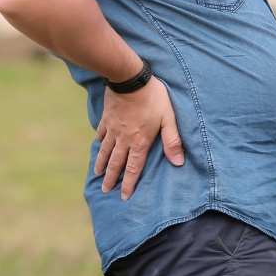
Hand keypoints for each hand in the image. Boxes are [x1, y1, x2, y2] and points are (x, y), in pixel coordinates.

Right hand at [93, 78, 183, 198]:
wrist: (129, 79)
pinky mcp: (107, 118)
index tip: (123, 196)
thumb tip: (178, 163)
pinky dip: (99, 141)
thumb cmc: (153, 97)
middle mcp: (124, 139)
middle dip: (110, 178)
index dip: (129, 183)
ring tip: (97, 174)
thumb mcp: (168, 118)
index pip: (133, 168)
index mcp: (139, 142)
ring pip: (105, 151)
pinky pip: (101, 133)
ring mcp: (113, 129)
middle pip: (116, 163)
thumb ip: (172, 140)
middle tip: (105, 190)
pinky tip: (98, 144)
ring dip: (101, 164)